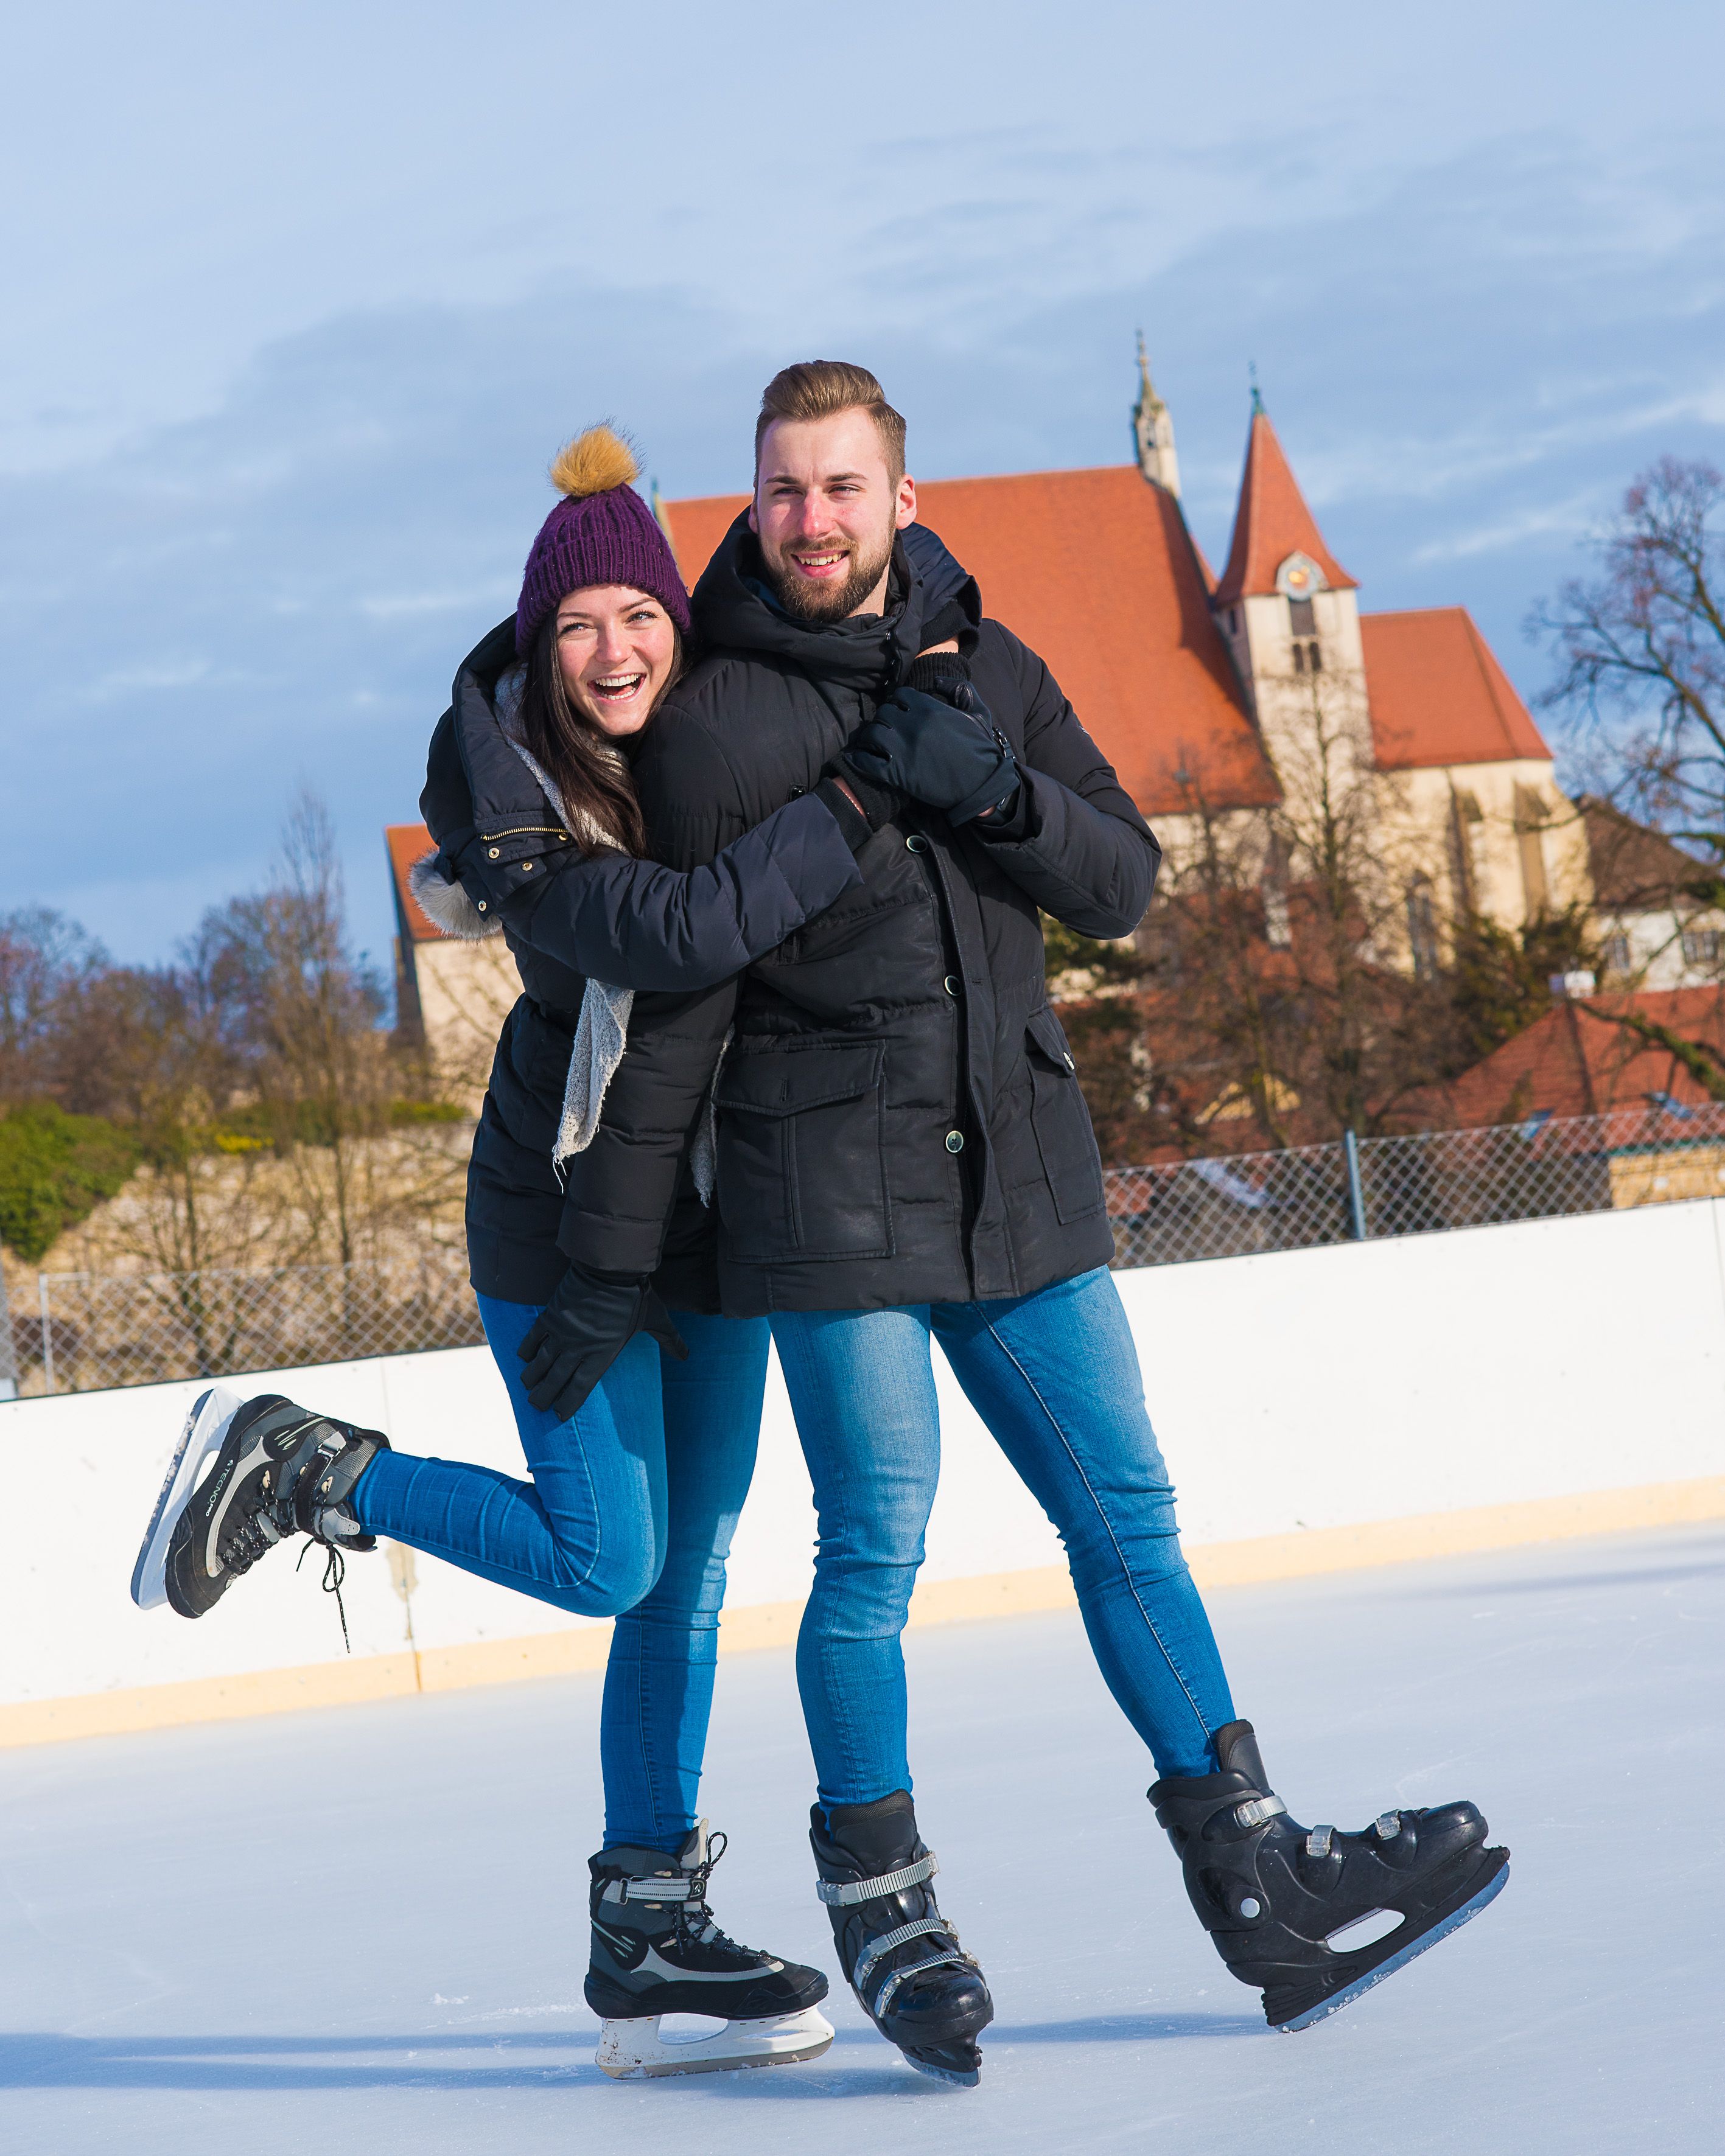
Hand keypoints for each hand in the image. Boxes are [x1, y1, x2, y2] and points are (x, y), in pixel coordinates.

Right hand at [517, 1263, 687, 1420]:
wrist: (610, 1267)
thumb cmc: (636, 1295)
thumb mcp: (657, 1319)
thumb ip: (670, 1340)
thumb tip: (686, 1355)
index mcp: (603, 1354)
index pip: (580, 1388)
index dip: (567, 1403)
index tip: (558, 1415)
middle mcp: (579, 1348)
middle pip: (555, 1380)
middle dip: (542, 1396)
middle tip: (535, 1406)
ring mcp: (562, 1333)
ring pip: (540, 1362)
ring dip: (531, 1377)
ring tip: (527, 1387)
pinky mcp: (551, 1315)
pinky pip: (534, 1337)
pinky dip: (526, 1349)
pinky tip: (522, 1358)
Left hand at [841, 684, 1018, 825]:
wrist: (981, 784)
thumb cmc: (981, 749)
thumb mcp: (978, 712)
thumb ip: (960, 689)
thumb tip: (936, 681)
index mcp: (929, 708)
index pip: (899, 695)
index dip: (898, 702)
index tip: (900, 712)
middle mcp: (912, 725)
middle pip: (883, 713)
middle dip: (884, 720)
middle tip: (887, 729)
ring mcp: (903, 749)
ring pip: (871, 734)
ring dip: (871, 738)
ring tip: (874, 744)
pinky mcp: (898, 773)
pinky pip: (868, 762)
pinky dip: (861, 760)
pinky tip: (861, 760)